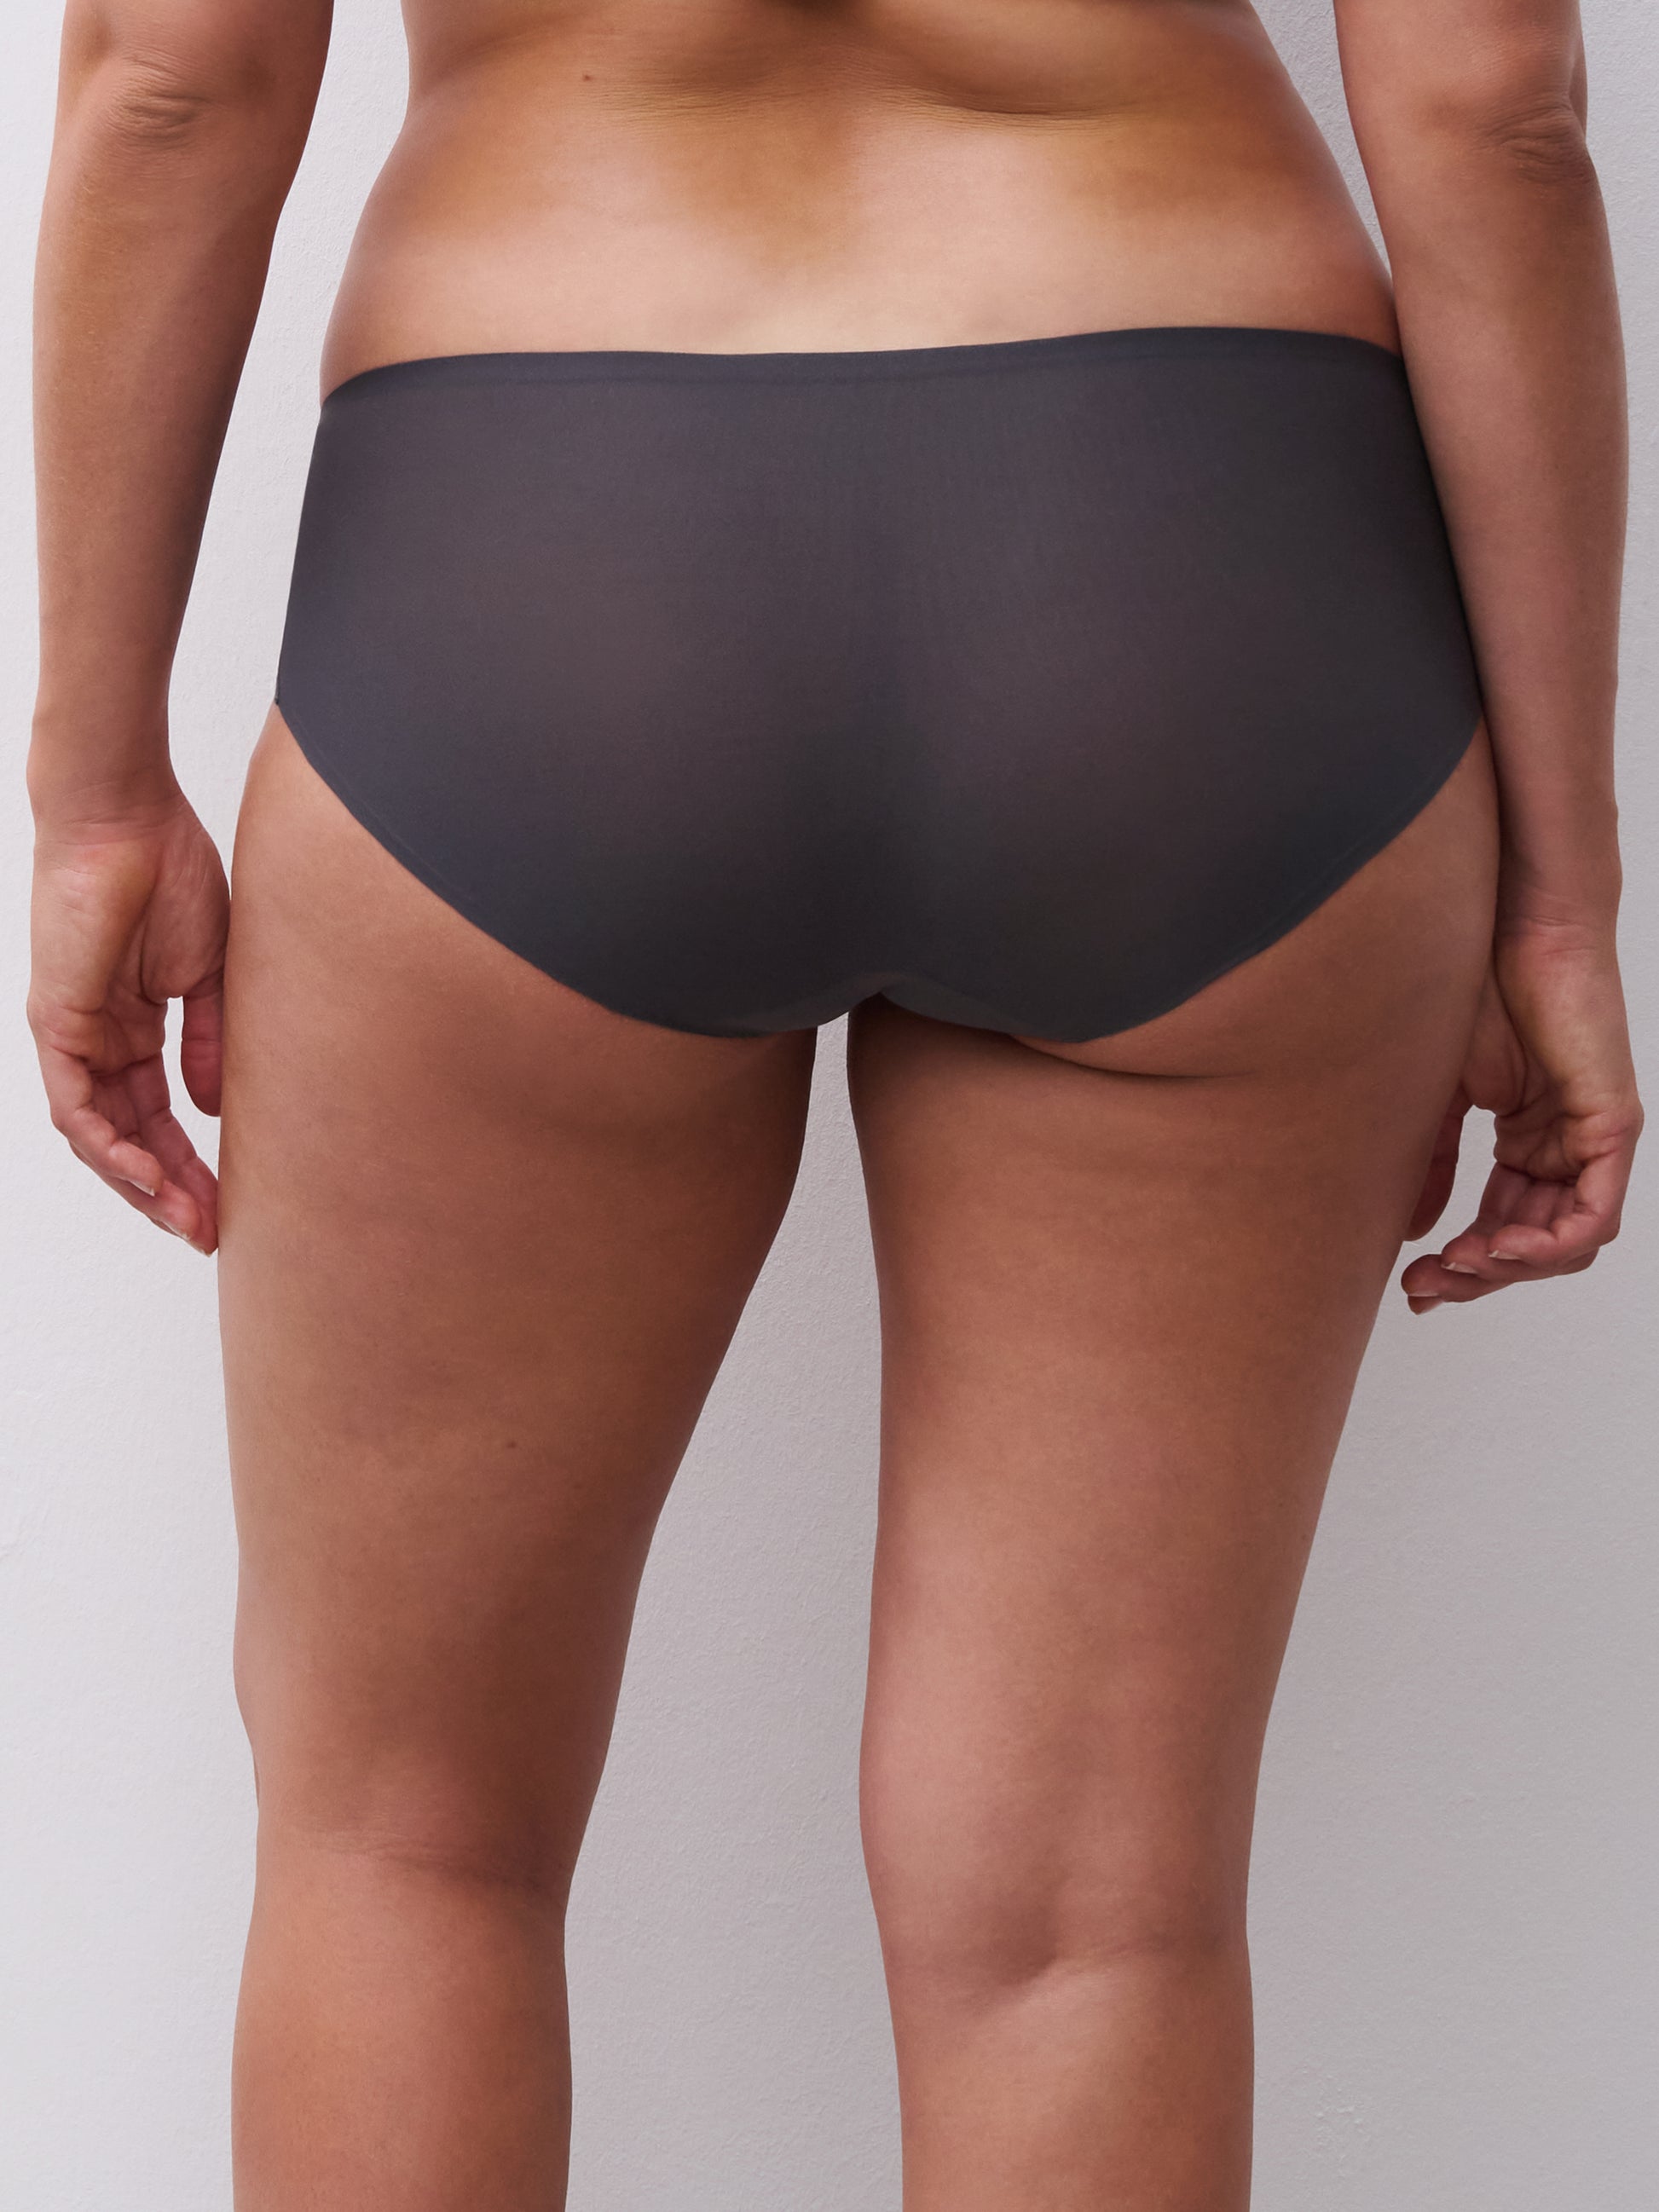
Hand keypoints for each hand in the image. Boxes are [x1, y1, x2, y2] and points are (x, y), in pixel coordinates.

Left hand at [29, 787, 227, 1253]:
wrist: (128, 818)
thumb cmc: (172, 873)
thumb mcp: (209, 975)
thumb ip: (209, 1041)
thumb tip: (212, 1109)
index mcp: (135, 1026)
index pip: (160, 1115)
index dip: (194, 1163)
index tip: (230, 1204)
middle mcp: (99, 1039)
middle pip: (130, 1138)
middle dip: (170, 1191)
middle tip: (210, 1231)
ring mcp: (73, 1035)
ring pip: (97, 1136)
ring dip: (141, 1184)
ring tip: (186, 1218)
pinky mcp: (56, 1024)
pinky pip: (74, 1107)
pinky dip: (107, 1148)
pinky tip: (146, 1175)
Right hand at [1401, 923, 1641, 1311]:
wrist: (1512, 930)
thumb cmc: (1474, 992)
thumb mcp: (1438, 1100)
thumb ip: (1428, 1167)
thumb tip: (1411, 1234)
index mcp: (1530, 1143)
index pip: (1504, 1228)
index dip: (1461, 1266)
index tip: (1412, 1284)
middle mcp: (1567, 1149)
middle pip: (1534, 1246)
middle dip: (1478, 1276)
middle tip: (1427, 1287)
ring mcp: (1594, 1140)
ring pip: (1568, 1243)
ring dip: (1512, 1268)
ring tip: (1460, 1265)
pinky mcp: (1613, 1126)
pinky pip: (1596, 1213)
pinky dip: (1551, 1243)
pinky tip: (1502, 1247)